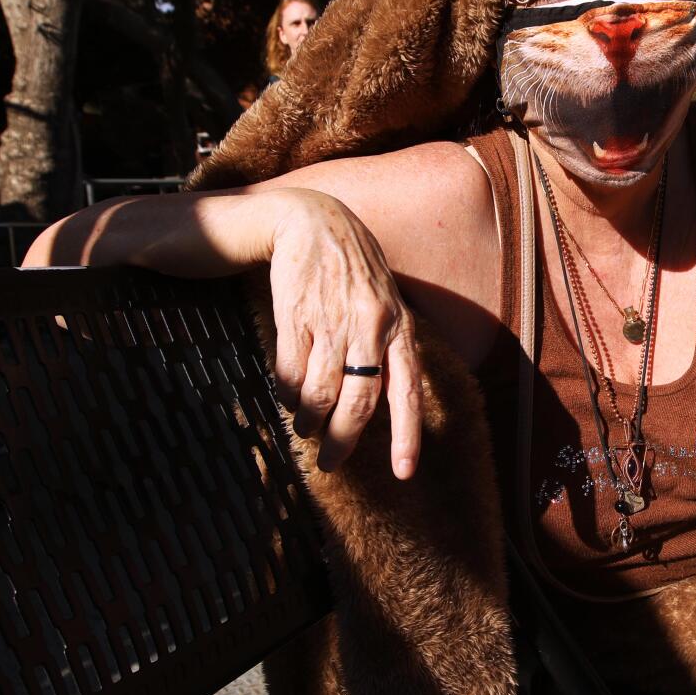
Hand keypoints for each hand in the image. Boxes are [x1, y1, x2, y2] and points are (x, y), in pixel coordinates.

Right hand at [260, 189, 423, 476]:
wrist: (311, 220)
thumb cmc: (354, 271)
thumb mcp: (386, 304)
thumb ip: (390, 349)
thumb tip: (384, 408)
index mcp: (399, 327)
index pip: (407, 393)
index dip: (407, 437)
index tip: (404, 474)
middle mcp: (370, 327)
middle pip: (358, 403)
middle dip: (343, 442)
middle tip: (330, 464)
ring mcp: (331, 321)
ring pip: (319, 393)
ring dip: (310, 421)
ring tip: (305, 430)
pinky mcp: (295, 316)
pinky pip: (289, 372)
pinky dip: (288, 394)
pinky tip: (289, 398)